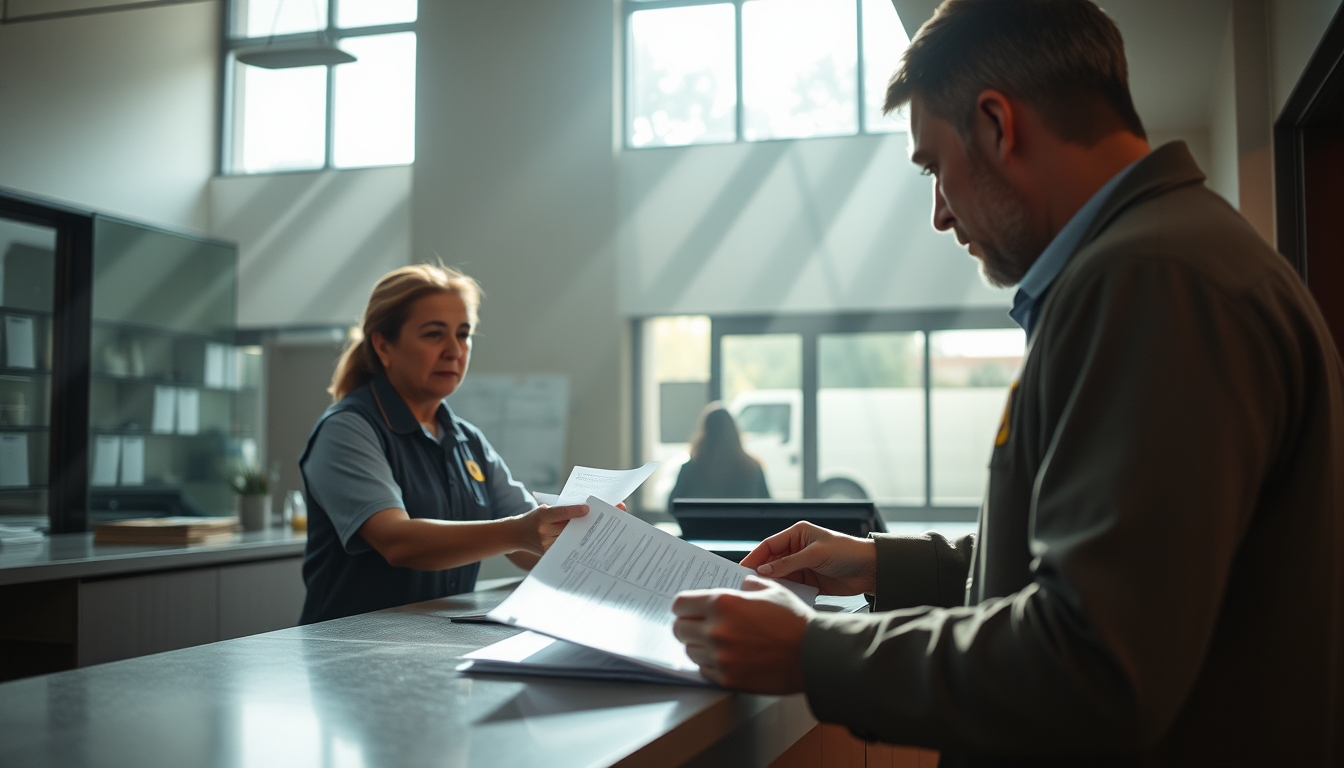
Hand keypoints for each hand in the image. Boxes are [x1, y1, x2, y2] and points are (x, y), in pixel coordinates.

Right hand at [512, 504, 587, 555]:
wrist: (516, 534)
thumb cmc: (534, 518)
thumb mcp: (543, 509)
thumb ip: (559, 510)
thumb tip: (582, 511)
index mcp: (542, 516)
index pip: (561, 512)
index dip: (575, 511)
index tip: (587, 509)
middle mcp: (543, 530)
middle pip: (567, 527)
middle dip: (580, 523)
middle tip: (595, 520)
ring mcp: (545, 543)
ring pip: (567, 538)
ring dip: (578, 534)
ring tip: (590, 531)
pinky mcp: (547, 552)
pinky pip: (563, 546)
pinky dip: (571, 542)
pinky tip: (579, 540)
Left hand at [671, 577, 811, 692]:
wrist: (811, 655)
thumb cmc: (794, 621)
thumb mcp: (772, 590)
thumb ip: (749, 585)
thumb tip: (740, 586)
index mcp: (722, 604)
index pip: (680, 604)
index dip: (683, 606)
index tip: (688, 609)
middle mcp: (715, 630)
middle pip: (679, 629)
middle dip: (687, 626)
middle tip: (700, 626)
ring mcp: (719, 657)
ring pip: (690, 650)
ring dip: (699, 646)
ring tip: (718, 642)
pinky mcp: (727, 678)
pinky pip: (704, 670)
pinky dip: (710, 664)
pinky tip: (726, 658)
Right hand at [739, 522, 876, 595]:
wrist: (870, 570)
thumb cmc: (846, 552)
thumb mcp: (815, 554)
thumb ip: (789, 563)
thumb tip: (764, 570)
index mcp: (797, 534)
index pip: (769, 545)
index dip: (755, 557)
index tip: (741, 568)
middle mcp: (797, 549)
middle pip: (771, 561)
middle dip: (760, 572)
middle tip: (745, 584)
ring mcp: (802, 566)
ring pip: (779, 575)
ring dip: (772, 583)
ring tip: (759, 593)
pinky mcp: (809, 581)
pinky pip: (791, 586)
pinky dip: (784, 591)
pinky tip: (778, 598)